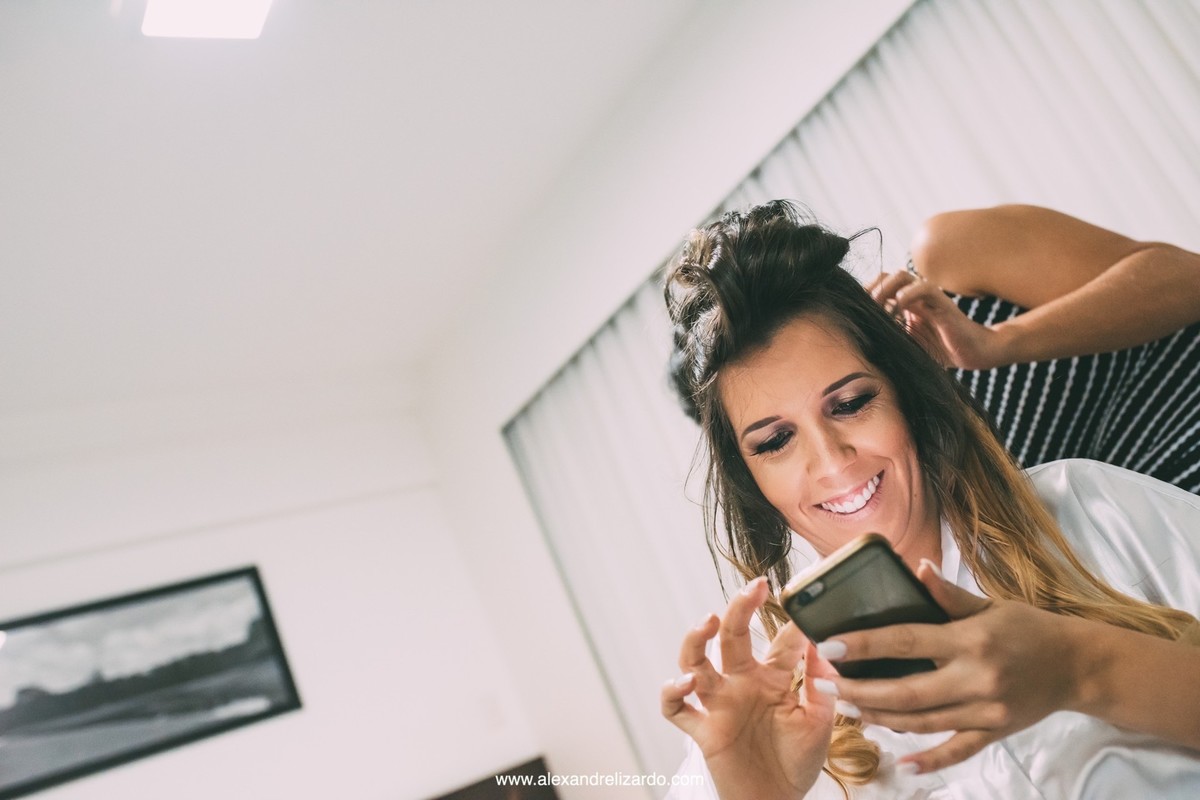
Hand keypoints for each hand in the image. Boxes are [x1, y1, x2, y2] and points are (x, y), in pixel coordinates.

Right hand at [661, 577, 837, 799]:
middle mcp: (742, 684)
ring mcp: (719, 704)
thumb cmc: (795, 764)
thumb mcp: (819, 721)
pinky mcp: (703, 730)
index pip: (780, 641)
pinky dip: (672, 692)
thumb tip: (825, 643)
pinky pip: (676, 707)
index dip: (791, 620)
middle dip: (740, 608)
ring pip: (696, 661)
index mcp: (772, 679)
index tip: (801, 596)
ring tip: (710, 620)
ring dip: (697, 639)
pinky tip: (686, 682)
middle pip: (732, 636)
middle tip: (753, 587)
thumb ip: (823, 684)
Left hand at [817, 561, 1079, 773]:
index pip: (906, 641)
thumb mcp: (990, 604)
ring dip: (882, 719)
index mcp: (970, 640)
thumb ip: (948, 595)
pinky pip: (958, 750)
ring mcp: (986, 710)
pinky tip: (903, 765)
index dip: (866, 644)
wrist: (1079, 664)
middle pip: (907, 691)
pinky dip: (930, 760)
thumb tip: (916, 569)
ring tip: (848, 711)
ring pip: (924, 722)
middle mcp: (976, 678)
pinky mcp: (996, 731)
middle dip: (861, 691)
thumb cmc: (1029, 627)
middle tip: (826, 688)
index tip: (831, 646)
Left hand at [867, 271, 1009, 369]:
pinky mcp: (942, 303)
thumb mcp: (906, 345)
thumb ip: (887, 338)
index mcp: (904, 305)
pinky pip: (924, 288)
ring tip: (878, 307)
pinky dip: (907, 294)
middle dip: (870, 288)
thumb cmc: (941, 351)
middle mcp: (914, 297)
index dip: (864, 294)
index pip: (879, 287)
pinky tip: (898, 310)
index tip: (853, 311)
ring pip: (901, 275)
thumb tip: (858, 343)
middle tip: (863, 308)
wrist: (974, 354)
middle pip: (885, 276)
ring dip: (884, 288)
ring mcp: (927, 298)